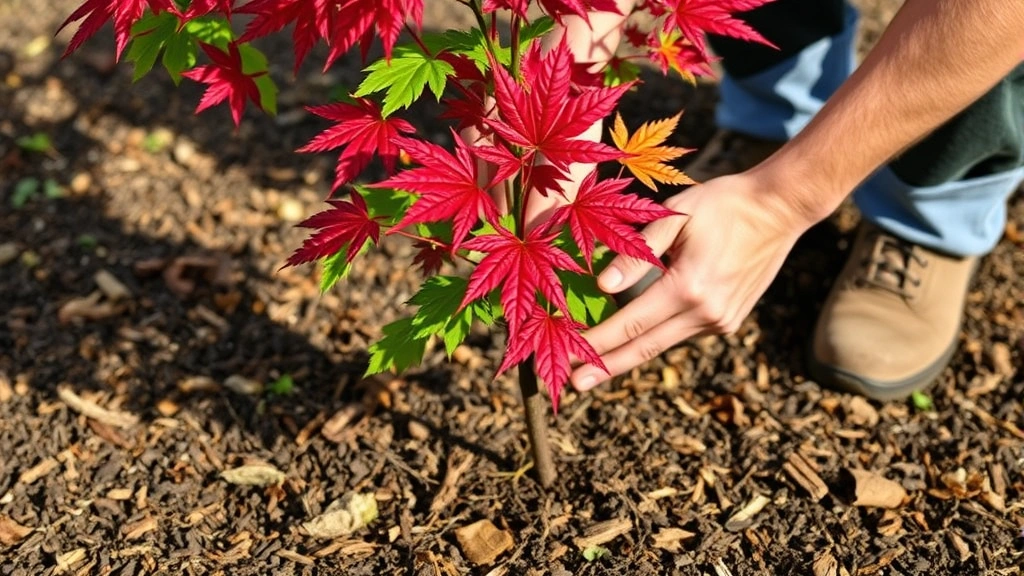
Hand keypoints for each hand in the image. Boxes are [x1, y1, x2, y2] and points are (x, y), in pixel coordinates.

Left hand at [569, 171, 814, 390]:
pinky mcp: (729, 320)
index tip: (570, 361)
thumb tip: (602, 286)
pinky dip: (656, 337)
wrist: (779, 208)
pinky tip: (633, 340)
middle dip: (605, 367)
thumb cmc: (722, 203)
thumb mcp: (675, 217)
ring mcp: (721, 321)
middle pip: (644, 348)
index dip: (596, 344)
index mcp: (689, 287)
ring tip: (595, 366)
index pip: (630, 324)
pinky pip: (682, 332)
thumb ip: (637, 254)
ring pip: (664, 343)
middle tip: (573, 384)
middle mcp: (706, 313)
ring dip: (629, 355)